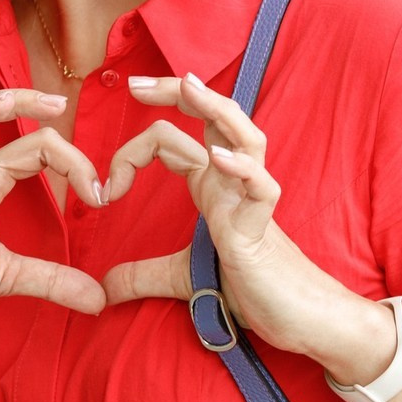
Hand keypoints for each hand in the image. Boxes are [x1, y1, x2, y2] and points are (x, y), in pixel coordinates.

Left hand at [100, 73, 350, 358]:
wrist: (298, 318)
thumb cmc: (252, 289)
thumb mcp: (182, 280)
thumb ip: (143, 277)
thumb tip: (105, 288)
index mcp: (212, 185)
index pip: (174, 138)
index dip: (133, 150)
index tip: (103, 186)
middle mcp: (232, 181)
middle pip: (214, 116)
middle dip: (177, 91)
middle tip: (135, 83)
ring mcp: (252, 199)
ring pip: (245, 136)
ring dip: (217, 108)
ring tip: (189, 86)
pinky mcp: (264, 228)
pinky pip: (261, 188)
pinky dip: (241, 168)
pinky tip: (218, 158)